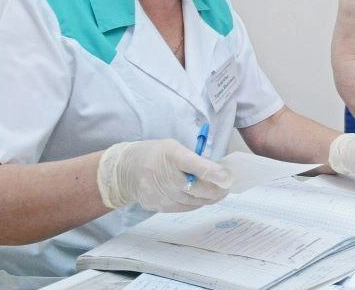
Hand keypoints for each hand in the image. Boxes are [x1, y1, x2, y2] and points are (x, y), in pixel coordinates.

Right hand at [97, 139, 232, 211]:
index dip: (212, 172)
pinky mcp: (158, 206)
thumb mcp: (174, 147)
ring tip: (218, 192)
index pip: (193, 164)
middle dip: (217, 189)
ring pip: (193, 201)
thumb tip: (218, 173)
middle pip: (196, 188)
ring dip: (209, 198)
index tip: (227, 177)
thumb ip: (195, 159)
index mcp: (170, 154)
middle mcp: (164, 175)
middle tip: (227, 186)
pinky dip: (196, 203)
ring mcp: (160, 194)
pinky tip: (201, 197)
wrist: (126, 170)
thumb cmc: (156, 155)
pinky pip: (184, 208)